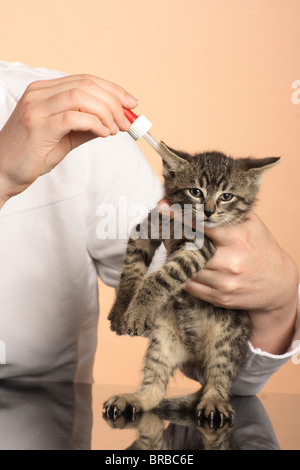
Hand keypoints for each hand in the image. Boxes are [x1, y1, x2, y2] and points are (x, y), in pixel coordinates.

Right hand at [0, 74, 136, 206]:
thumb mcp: (65, 137)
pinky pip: (74, 117)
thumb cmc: (32, 154)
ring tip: (114, 129)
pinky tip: (103, 133)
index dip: (112, 89)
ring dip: (106, 113)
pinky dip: (95, 123)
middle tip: (127, 121)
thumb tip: (114, 122)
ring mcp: (37, 108)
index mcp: (45, 91)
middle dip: (114, 102)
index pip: (85, 80)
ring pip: (82, 97)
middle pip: (86, 84)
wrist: (3, 171)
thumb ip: (87, 126)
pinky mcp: (38, 126)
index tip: (131, 103)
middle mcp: (39, 93)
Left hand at [158, 200, 298, 354]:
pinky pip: (190, 286)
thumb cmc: (261, 248)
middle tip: (163, 228)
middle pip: (190, 249)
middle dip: (173, 237)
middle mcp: (230, 262)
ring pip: (187, 269)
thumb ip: (228, 213)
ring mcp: (224, 283)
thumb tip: (199, 200)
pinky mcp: (219, 298)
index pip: (204, 226)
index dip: (182, 216)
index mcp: (238, 239)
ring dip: (175, 257)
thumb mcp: (252, 225)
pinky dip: (183, 274)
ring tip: (172, 246)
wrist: (278, 284)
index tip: (165, 208)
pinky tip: (181, 265)